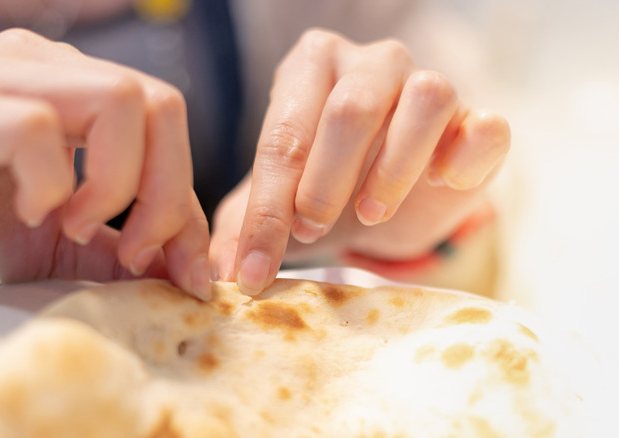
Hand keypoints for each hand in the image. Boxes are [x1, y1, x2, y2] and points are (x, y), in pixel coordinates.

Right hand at [0, 29, 210, 298]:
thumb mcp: (63, 246)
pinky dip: (48, 183)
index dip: (187, 199)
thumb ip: (126, 250)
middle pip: (158, 101)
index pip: (168, 120)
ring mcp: (0, 78)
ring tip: (71, 226)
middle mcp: (46, 66)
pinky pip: (34, 127)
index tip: (179, 269)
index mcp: (78, 86)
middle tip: (129, 248)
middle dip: (165, 192)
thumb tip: (193, 275)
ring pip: (115, 100)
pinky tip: (27, 211)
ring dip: (113, 184)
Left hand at [210, 29, 509, 294]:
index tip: (254, 267)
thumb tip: (218, 270)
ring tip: (370, 213)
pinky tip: (440, 184)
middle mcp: (371, 62)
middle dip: (323, 183)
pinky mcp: (478, 118)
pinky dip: (463, 160)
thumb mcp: (277, 203)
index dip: (267, 209)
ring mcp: (429, 82)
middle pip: (350, 110)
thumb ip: (244, 226)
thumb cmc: (324, 187)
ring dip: (393, 169)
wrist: (390, 193)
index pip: (283, 136)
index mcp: (310, 66)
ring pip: (424, 100)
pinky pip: (484, 126)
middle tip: (311, 228)